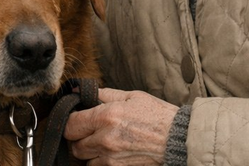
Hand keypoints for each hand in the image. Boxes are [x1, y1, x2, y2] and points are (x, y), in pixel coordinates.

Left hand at [64, 87, 178, 164]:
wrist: (178, 139)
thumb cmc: (157, 115)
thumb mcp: (131, 96)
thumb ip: (103, 94)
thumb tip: (79, 90)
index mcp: (106, 116)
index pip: (70, 125)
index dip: (69, 122)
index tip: (76, 119)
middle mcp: (105, 139)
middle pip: (73, 145)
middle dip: (77, 138)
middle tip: (88, 131)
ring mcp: (111, 157)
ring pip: (83, 159)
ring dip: (87, 151)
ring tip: (100, 142)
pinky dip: (99, 161)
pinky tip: (109, 152)